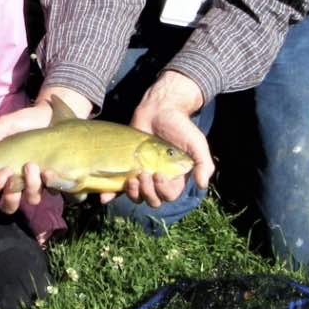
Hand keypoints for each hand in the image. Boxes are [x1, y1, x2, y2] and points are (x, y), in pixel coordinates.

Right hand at [0, 102, 52, 212]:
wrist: (50, 114)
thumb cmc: (23, 121)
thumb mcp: (5, 125)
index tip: (2, 171)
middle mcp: (16, 181)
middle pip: (8, 205)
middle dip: (10, 198)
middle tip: (12, 176)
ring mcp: (34, 181)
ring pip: (31, 200)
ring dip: (31, 187)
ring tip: (32, 165)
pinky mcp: (51, 179)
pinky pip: (52, 189)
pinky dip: (50, 182)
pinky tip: (48, 170)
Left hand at [101, 71, 214, 206]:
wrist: (159, 108)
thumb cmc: (180, 126)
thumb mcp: (196, 143)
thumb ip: (203, 163)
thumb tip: (203, 185)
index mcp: (175, 177)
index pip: (169, 195)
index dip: (163, 190)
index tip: (159, 174)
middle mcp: (158, 179)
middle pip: (152, 200)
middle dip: (148, 192)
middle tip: (144, 174)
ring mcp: (141, 173)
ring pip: (136, 196)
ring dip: (133, 193)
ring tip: (132, 179)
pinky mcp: (126, 166)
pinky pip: (118, 186)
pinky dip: (111, 195)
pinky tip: (105, 197)